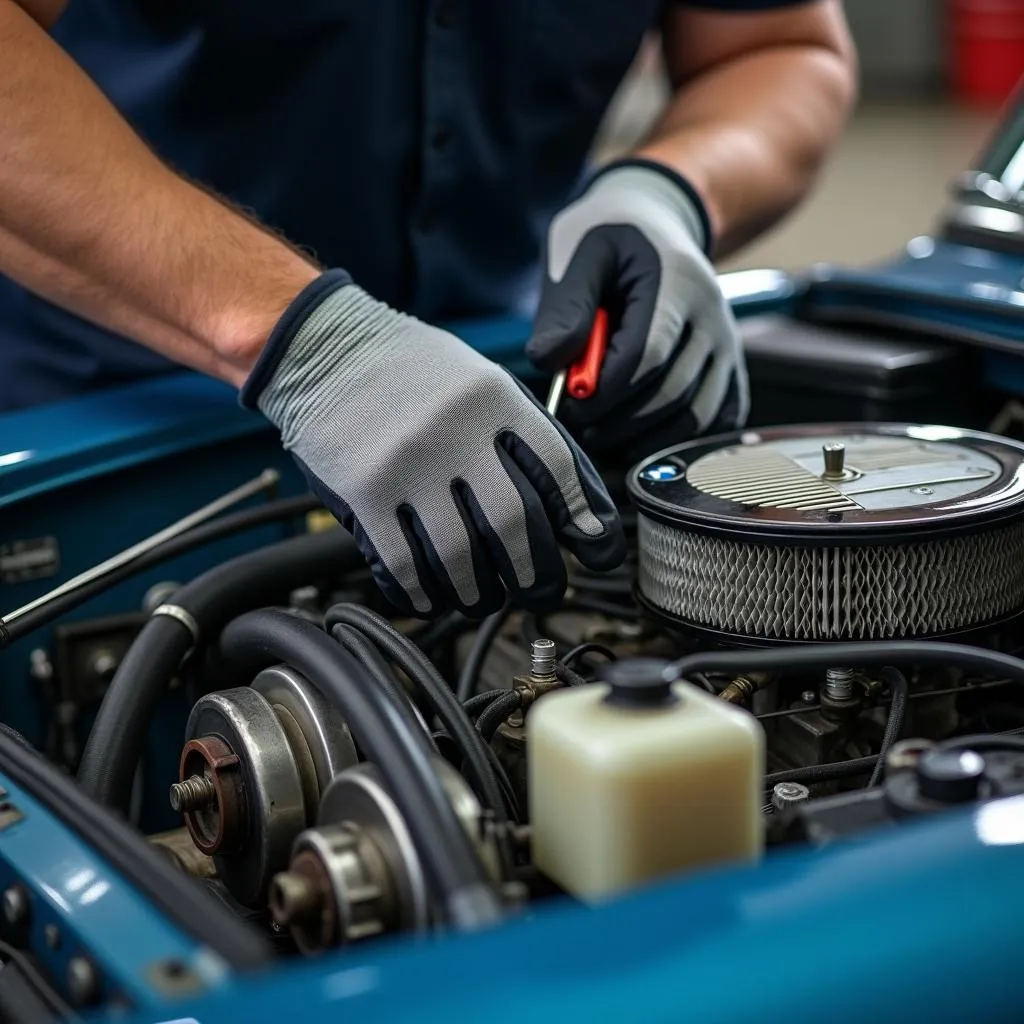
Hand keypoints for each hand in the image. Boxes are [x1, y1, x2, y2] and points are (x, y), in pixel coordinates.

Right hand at [243, 272, 625, 616]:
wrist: (322, 345)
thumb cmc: (407, 366)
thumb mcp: (476, 375)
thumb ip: (519, 427)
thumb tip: (568, 497)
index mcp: (492, 398)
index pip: (555, 468)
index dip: (582, 516)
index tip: (592, 546)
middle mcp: (454, 431)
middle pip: (513, 522)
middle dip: (535, 570)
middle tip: (540, 588)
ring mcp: (407, 464)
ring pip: (459, 555)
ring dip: (479, 591)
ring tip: (485, 598)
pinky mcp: (364, 492)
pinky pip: (403, 561)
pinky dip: (425, 591)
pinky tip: (435, 598)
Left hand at [527, 160, 748, 451]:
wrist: (657, 219)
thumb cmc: (607, 236)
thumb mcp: (576, 255)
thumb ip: (563, 308)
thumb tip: (548, 362)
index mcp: (675, 282)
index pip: (646, 356)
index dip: (605, 391)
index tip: (570, 403)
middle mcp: (711, 315)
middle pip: (671, 392)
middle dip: (620, 421)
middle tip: (580, 428)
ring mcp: (726, 342)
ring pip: (695, 414)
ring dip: (646, 439)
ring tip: (604, 437)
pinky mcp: (729, 364)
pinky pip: (716, 418)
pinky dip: (679, 439)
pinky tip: (640, 438)